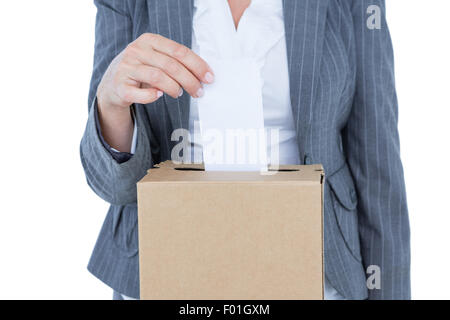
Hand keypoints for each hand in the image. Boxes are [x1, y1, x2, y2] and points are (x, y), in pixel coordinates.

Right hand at [95, 33, 213, 151]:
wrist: (112, 84)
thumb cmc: (141, 71)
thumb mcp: (156, 59)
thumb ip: (175, 62)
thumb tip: (203, 75)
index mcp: (149, 40)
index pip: (179, 51)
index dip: (197, 65)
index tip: (209, 77)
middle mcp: (136, 50)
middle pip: (171, 65)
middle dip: (190, 80)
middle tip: (199, 92)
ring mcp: (126, 67)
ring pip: (158, 77)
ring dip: (174, 88)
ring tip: (180, 93)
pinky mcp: (120, 86)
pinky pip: (142, 93)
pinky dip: (153, 96)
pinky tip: (159, 95)